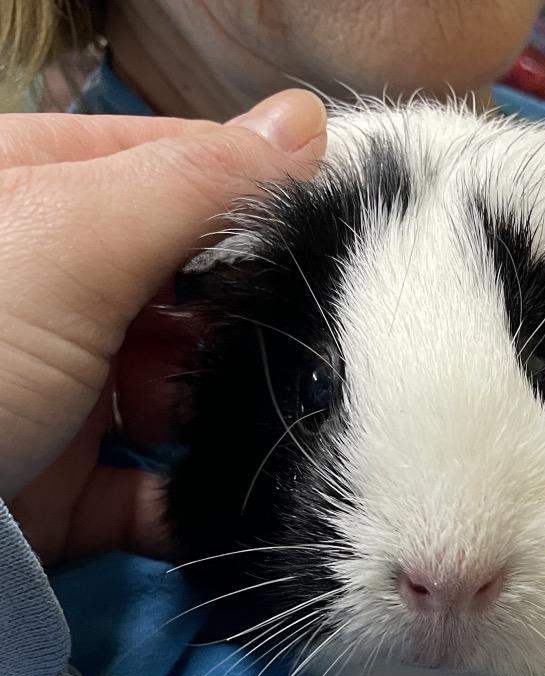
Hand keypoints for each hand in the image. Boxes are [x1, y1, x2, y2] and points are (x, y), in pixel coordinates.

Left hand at [0, 90, 327, 564]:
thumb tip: (308, 122)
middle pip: (187, 288)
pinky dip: (193, 501)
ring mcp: (58, 391)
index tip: (333, 237)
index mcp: (29, 196)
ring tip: (260, 427)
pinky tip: (226, 503)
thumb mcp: (68, 241)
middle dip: (245, 322)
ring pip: (180, 392)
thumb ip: (193, 184)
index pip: (173, 169)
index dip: (256, 197)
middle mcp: (46, 289)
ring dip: (224, 417)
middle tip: (297, 342)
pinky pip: (155, 488)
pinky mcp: (69, 487)